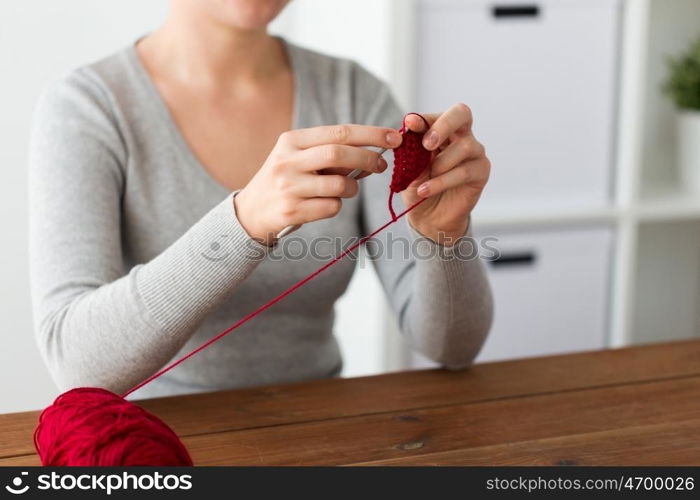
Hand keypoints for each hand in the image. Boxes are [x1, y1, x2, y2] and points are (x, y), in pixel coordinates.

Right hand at [235, 125, 402, 244]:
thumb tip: (375, 152)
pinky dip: (336, 206)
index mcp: (291, 141)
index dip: (371, 134)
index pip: (339, 132)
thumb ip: (331, 153)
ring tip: (345, 190)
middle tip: (382, 165)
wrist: (250, 212)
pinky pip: (331, 207)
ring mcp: (288, 187)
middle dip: (368, 159)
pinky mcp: (291, 211)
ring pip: (340, 185)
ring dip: (352, 189)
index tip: (393, 138)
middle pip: (339, 153)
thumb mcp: (299, 159)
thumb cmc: (285, 181)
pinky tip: (323, 205)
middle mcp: (287, 161)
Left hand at [402, 104, 490, 245]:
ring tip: (423, 182)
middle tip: (427, 144)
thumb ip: (410, 153)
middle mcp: (461, 136)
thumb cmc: (419, 187)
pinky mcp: (481, 172)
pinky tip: (425, 190)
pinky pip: (464, 171)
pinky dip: (441, 181)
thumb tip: (406, 138)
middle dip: (443, 125)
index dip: (424, 118)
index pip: (436, 116)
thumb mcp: (408, 169)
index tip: (409, 124)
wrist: (429, 217)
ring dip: (440, 164)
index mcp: (441, 131)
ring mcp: (474, 153)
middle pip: (461, 114)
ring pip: (464, 147)